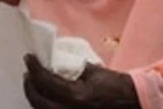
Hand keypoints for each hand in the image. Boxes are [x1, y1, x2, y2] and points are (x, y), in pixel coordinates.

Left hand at [23, 55, 140, 108]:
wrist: (135, 104)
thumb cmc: (117, 86)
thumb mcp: (95, 72)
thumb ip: (74, 69)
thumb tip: (57, 63)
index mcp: (77, 96)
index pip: (46, 82)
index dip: (34, 68)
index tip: (28, 58)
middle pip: (39, 102)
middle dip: (30, 86)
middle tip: (28, 72)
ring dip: (35, 98)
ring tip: (34, 84)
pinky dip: (45, 106)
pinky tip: (45, 98)